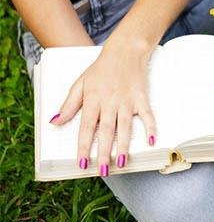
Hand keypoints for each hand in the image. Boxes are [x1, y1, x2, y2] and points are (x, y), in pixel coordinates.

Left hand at [50, 39, 155, 172]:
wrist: (124, 50)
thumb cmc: (100, 69)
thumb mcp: (80, 84)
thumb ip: (68, 105)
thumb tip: (54, 122)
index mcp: (93, 100)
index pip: (87, 127)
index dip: (84, 146)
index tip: (82, 163)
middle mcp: (110, 102)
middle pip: (106, 131)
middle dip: (104, 152)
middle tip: (103, 171)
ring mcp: (127, 101)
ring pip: (125, 127)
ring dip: (124, 145)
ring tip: (122, 163)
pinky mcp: (141, 98)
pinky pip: (147, 115)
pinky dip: (151, 127)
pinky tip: (151, 141)